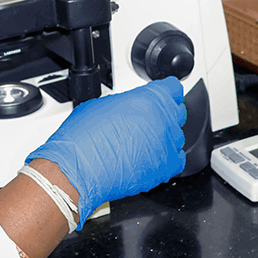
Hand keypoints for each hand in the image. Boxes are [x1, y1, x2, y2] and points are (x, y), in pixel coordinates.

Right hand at [25, 77, 185, 228]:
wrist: (79, 168)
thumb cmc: (83, 137)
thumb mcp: (101, 104)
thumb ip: (126, 103)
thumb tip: (128, 107)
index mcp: (149, 99)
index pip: (173, 89)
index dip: (164, 92)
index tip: (159, 96)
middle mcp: (163, 120)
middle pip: (176, 112)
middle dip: (163, 114)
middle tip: (143, 120)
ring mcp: (167, 145)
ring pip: (176, 136)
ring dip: (163, 136)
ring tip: (140, 141)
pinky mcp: (166, 168)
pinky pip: (177, 159)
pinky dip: (166, 157)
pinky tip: (149, 157)